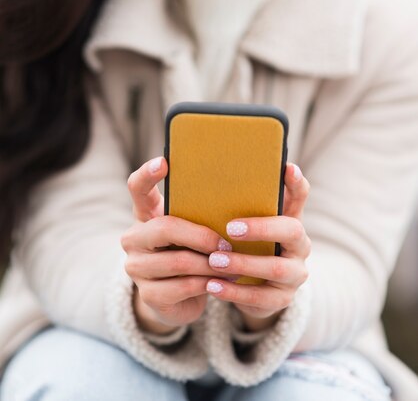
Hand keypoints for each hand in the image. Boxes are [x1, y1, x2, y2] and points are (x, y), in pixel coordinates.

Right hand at [121, 157, 230, 334]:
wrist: (179, 298)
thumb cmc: (192, 252)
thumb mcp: (193, 230)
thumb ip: (201, 212)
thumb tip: (242, 192)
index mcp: (145, 214)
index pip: (137, 187)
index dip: (147, 174)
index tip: (164, 161)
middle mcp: (134, 238)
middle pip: (164, 228)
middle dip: (201, 236)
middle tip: (226, 243)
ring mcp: (136, 267)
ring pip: (179, 261)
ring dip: (211, 264)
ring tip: (235, 265)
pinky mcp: (148, 294)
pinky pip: (184, 286)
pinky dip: (208, 283)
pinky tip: (224, 282)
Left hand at [205, 164, 310, 331]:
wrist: (259, 288)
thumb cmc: (250, 245)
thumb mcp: (251, 224)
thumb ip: (245, 203)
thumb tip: (222, 171)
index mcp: (292, 220)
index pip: (300, 196)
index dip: (296, 183)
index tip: (288, 168)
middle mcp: (300, 245)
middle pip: (291, 231)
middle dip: (261, 229)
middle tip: (230, 228)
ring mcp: (295, 274)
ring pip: (275, 268)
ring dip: (243, 263)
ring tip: (214, 260)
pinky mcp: (282, 299)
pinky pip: (260, 297)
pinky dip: (234, 292)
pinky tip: (212, 286)